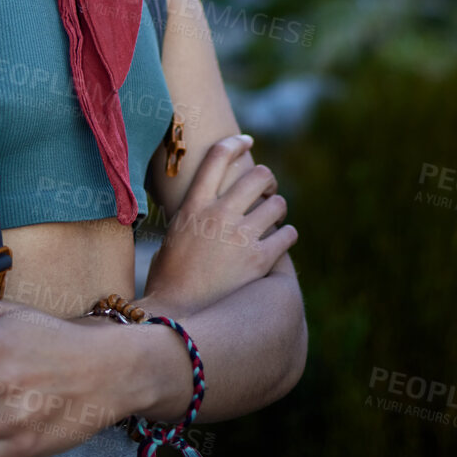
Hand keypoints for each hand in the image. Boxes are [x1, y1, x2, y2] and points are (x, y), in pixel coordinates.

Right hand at [140, 133, 296, 317]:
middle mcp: (218, 214)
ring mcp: (240, 237)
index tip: (247, 141)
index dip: (236, 142)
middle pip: (258, 175)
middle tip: (266, 192)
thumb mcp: (172, 236)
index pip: (218, 157)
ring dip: (278, 209)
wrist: (177, 316)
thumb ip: (192, 215)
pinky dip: (287, 236)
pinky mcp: (259, 261)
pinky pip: (288, 235)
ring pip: (278, 204)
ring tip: (272, 220)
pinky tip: (280, 243)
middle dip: (267, 181)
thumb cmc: (169, 280)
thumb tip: (206, 204)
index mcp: (193, 205)